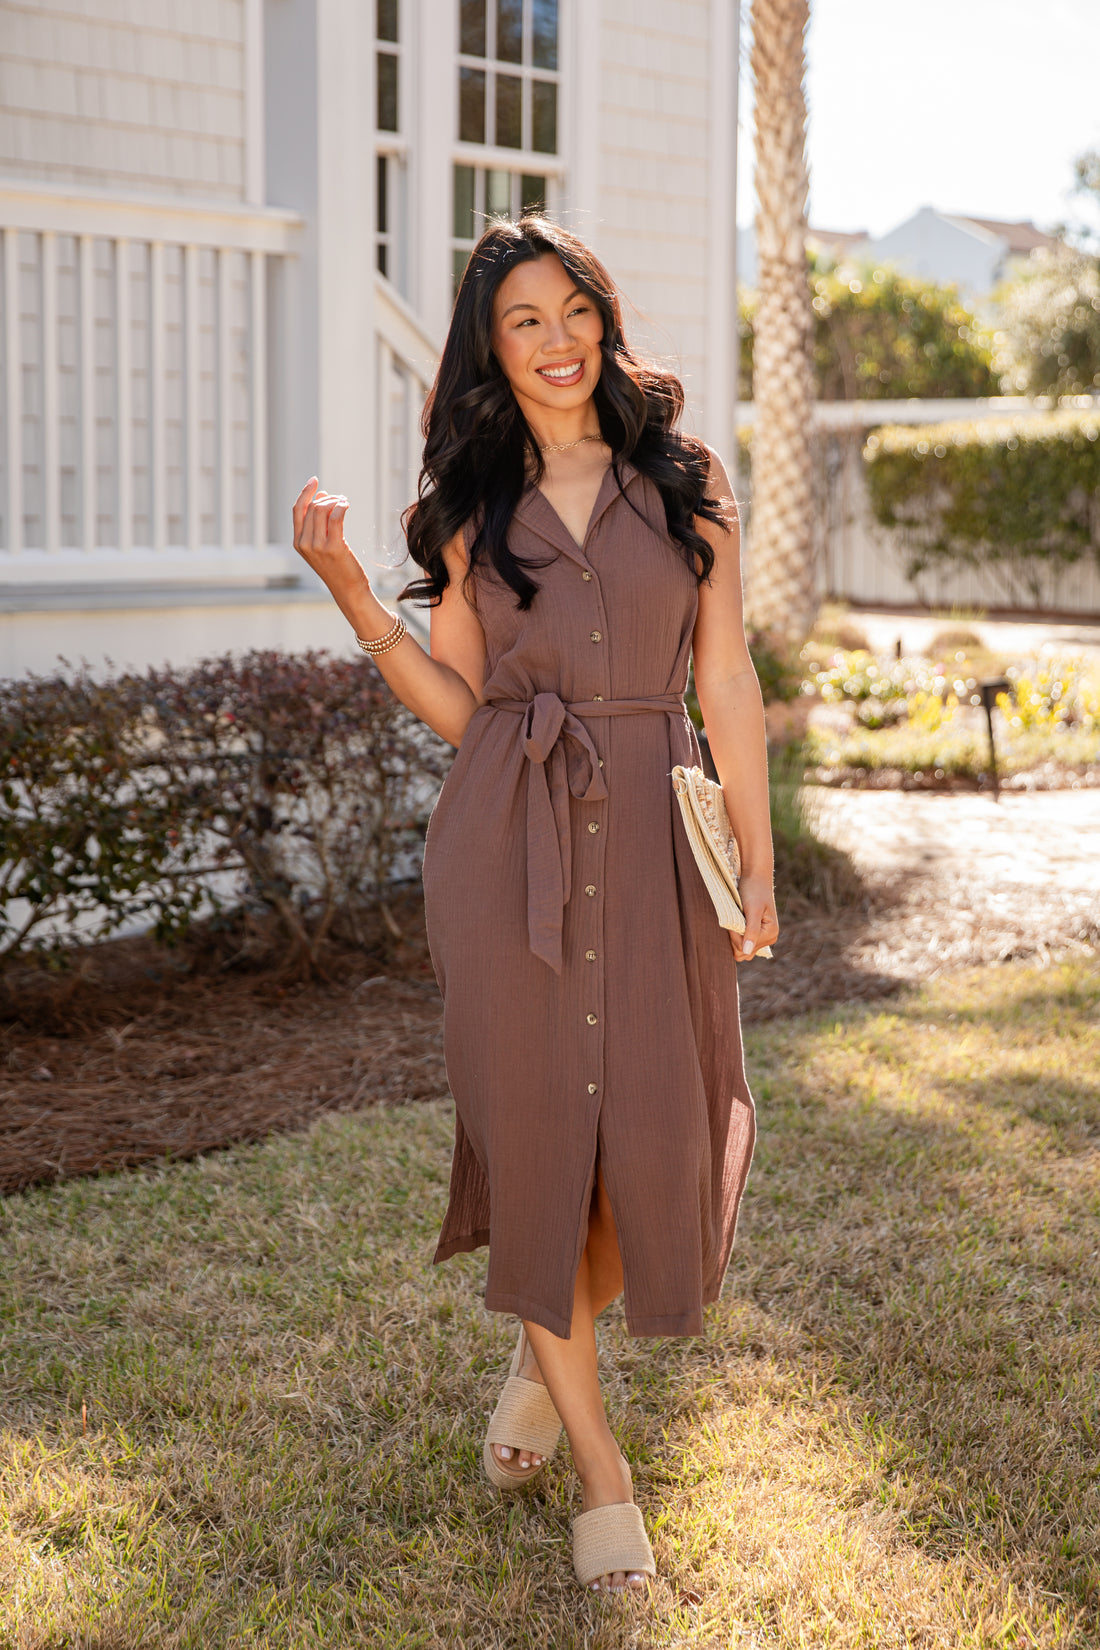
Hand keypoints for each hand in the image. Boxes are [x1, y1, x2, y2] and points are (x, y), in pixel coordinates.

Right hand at [292, 478, 364, 599]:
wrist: (348, 591)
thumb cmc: (338, 568)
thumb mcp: (322, 546)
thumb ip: (318, 525)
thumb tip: (322, 497)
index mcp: (298, 543)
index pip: (298, 510)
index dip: (305, 493)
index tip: (314, 480)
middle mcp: (305, 544)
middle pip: (312, 508)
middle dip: (327, 498)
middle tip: (340, 499)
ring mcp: (318, 546)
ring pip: (322, 509)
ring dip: (335, 501)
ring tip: (344, 502)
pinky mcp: (334, 547)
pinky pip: (336, 516)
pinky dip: (341, 506)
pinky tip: (346, 504)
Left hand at [730, 873, 777, 961]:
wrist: (755, 877)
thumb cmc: (754, 890)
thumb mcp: (752, 910)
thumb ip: (751, 931)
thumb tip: (747, 951)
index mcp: (771, 934)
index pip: (745, 948)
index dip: (734, 936)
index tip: (732, 918)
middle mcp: (769, 938)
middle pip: (743, 952)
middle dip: (734, 938)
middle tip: (733, 919)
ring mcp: (763, 937)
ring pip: (741, 950)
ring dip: (734, 937)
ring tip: (735, 919)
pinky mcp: (755, 933)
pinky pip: (742, 943)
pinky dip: (735, 935)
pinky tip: (736, 922)